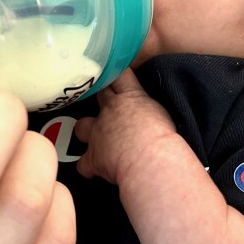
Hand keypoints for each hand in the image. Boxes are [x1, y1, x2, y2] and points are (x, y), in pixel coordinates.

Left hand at [75, 69, 176, 183]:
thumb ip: (147, 107)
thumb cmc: (162, 139)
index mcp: (129, 97)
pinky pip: (83, 163)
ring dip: (86, 131)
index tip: (115, 74)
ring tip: (96, 138)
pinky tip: (95, 169)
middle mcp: (109, 112)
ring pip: (81, 126)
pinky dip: (88, 167)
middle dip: (102, 100)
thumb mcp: (160, 112)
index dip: (115, 74)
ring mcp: (97, 134)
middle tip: (111, 107)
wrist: (150, 161)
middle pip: (98, 97)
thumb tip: (147, 111)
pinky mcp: (93, 157)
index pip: (118, 75)